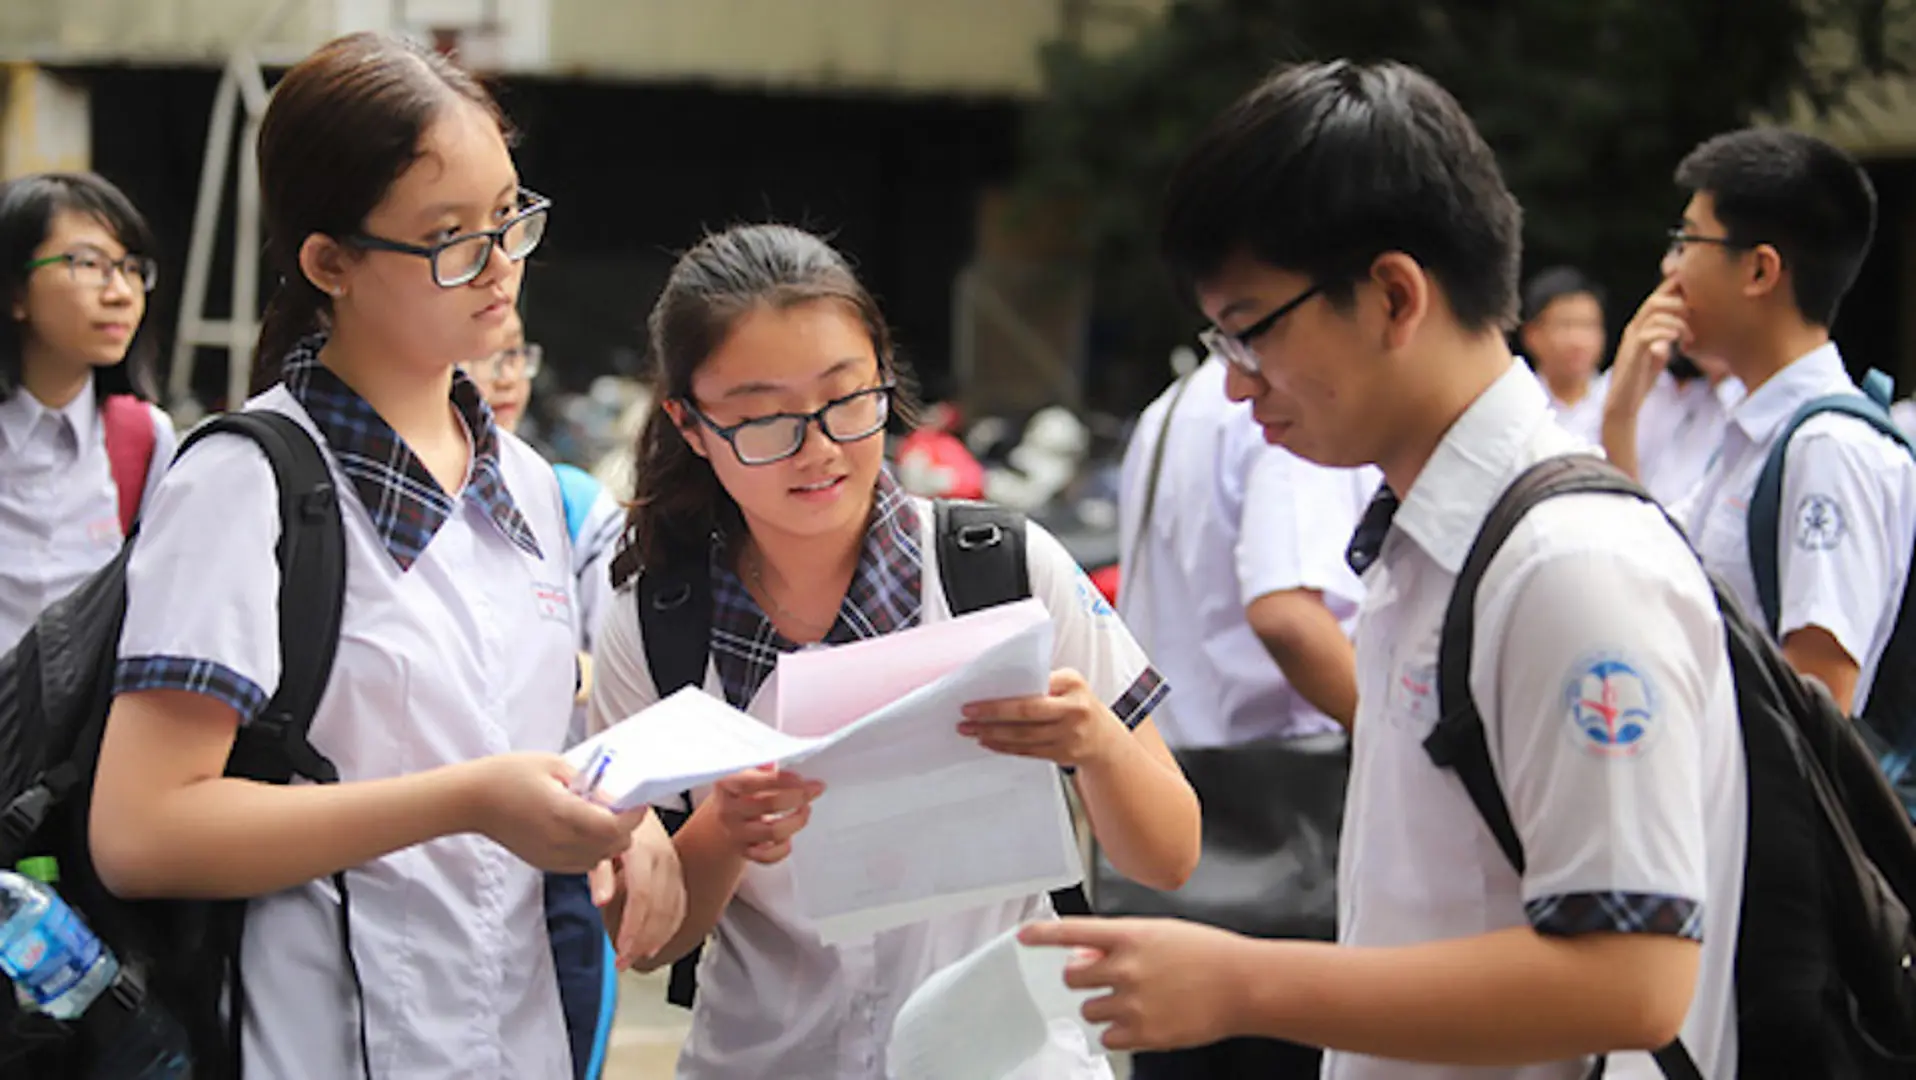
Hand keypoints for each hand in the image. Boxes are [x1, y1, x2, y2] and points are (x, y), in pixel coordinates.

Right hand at [462, 753, 647, 873]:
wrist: (473, 800)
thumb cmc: (509, 775)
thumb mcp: (554, 765)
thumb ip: (588, 781)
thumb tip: (614, 795)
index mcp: (564, 813)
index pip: (614, 826)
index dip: (633, 815)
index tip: (637, 801)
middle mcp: (560, 841)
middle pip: (613, 846)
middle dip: (624, 828)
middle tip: (619, 807)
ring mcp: (552, 856)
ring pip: (600, 858)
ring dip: (609, 841)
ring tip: (598, 817)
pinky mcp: (544, 863)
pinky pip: (581, 864)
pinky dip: (591, 851)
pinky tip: (581, 830)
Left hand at [589, 815, 686, 968]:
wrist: (626, 795)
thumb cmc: (607, 817)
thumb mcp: (595, 840)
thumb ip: (599, 872)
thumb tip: (601, 900)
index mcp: (643, 849)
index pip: (643, 895)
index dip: (634, 926)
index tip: (622, 951)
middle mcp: (664, 857)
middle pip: (661, 907)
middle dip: (643, 939)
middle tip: (623, 962)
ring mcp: (674, 863)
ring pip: (674, 908)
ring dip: (657, 937)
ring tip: (636, 957)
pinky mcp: (676, 869)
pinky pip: (680, 902)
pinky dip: (670, 925)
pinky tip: (657, 940)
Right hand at [711, 766, 823, 864]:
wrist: (716, 824)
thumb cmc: (740, 794)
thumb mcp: (745, 775)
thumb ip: (766, 768)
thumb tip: (793, 759)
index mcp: (727, 784)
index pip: (755, 781)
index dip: (784, 780)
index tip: (803, 780)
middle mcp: (728, 810)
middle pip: (769, 804)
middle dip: (797, 797)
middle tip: (811, 792)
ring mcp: (735, 833)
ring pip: (773, 831)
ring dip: (796, 821)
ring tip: (805, 811)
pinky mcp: (743, 852)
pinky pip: (767, 856)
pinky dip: (782, 848)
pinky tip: (788, 838)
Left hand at [959, 669, 1125, 767]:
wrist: (1104, 738)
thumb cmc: (1080, 704)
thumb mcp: (1070, 683)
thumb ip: (1043, 681)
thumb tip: (1001, 682)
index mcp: (1073, 686)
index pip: (1033, 691)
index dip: (1001, 700)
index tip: (975, 699)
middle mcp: (1073, 711)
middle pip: (1025, 716)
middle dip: (991, 717)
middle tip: (966, 716)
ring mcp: (1069, 737)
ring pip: (1022, 737)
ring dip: (992, 734)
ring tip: (970, 730)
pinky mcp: (1061, 755)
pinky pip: (1027, 752)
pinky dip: (1004, 747)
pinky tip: (987, 742)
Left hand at [1019, 918, 1260, 1051]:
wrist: (1243, 985)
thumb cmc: (1207, 954)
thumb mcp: (1161, 932)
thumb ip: (1120, 942)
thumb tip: (1087, 954)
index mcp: (1130, 935)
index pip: (1074, 932)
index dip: (1043, 935)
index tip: (1023, 937)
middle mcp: (1126, 968)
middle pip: (1072, 977)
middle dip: (1085, 978)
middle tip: (1109, 979)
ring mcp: (1133, 1002)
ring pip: (1088, 1009)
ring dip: (1103, 1005)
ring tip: (1136, 1000)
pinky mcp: (1143, 1033)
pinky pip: (1106, 1037)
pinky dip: (1117, 1032)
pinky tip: (1141, 1020)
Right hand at [1607, 278, 1690, 418]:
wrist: (1623, 403)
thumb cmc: (1640, 380)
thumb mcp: (1656, 354)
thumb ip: (1664, 340)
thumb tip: (1678, 331)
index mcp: (1639, 326)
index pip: (1655, 298)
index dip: (1674, 292)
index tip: (1695, 299)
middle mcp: (1633, 328)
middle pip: (1654, 299)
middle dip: (1678, 303)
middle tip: (1693, 318)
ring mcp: (1631, 340)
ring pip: (1653, 312)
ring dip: (1677, 321)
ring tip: (1688, 336)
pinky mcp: (1632, 354)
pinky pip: (1649, 333)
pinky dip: (1667, 333)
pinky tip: (1678, 343)